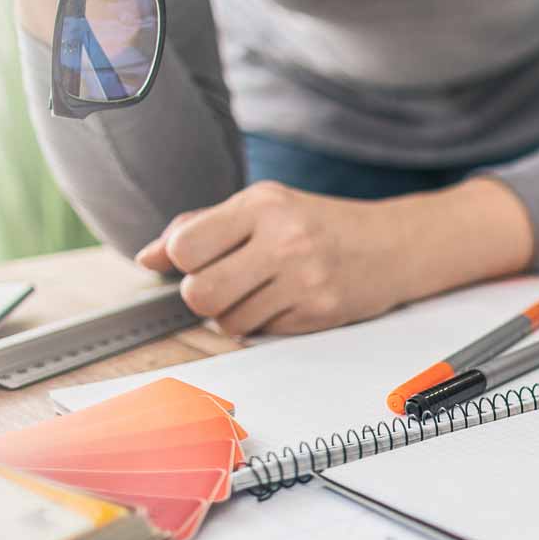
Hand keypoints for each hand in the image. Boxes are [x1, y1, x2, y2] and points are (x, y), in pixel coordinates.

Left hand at [136, 182, 410, 335]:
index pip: (186, 246)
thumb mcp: (261, 206)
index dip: (182, 260)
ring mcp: (305, 280)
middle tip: (222, 284)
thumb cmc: (316, 222)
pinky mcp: (319, 313)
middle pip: (200, 294)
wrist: (392, 244)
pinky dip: (263, 323)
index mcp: (262, 205)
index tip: (199, 259)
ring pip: (227, 323)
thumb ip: (200, 227)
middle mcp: (284, 240)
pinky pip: (261, 334)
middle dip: (201, 296)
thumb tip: (146, 257)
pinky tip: (285, 300)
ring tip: (259, 290)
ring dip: (232, 314)